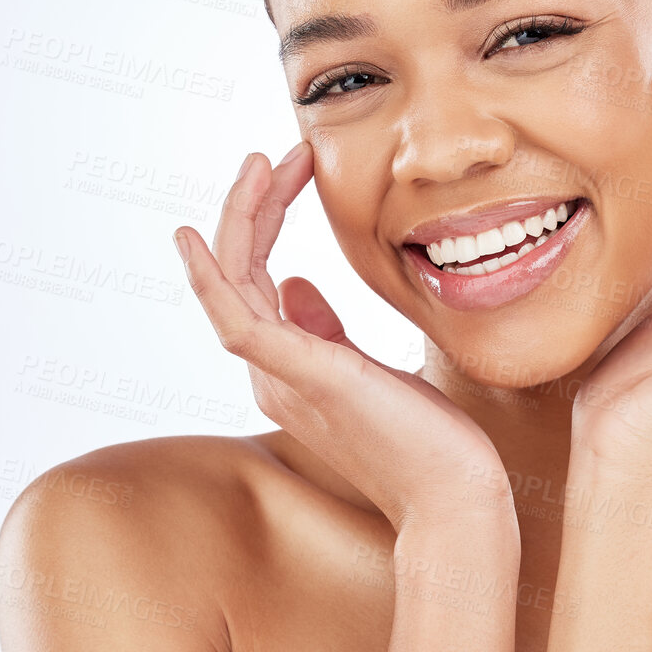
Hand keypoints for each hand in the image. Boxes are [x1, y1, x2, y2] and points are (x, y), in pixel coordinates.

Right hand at [173, 143, 512, 533]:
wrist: (454, 498)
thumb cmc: (428, 442)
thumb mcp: (374, 369)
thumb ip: (327, 332)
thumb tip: (295, 286)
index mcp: (290, 368)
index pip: (257, 280)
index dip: (268, 219)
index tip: (298, 169)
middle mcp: (272, 374)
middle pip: (239, 274)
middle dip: (255, 207)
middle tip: (280, 153)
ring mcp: (280, 378)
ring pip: (232, 286)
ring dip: (241, 220)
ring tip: (259, 164)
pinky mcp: (299, 379)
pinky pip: (236, 321)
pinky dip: (212, 278)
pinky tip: (197, 237)